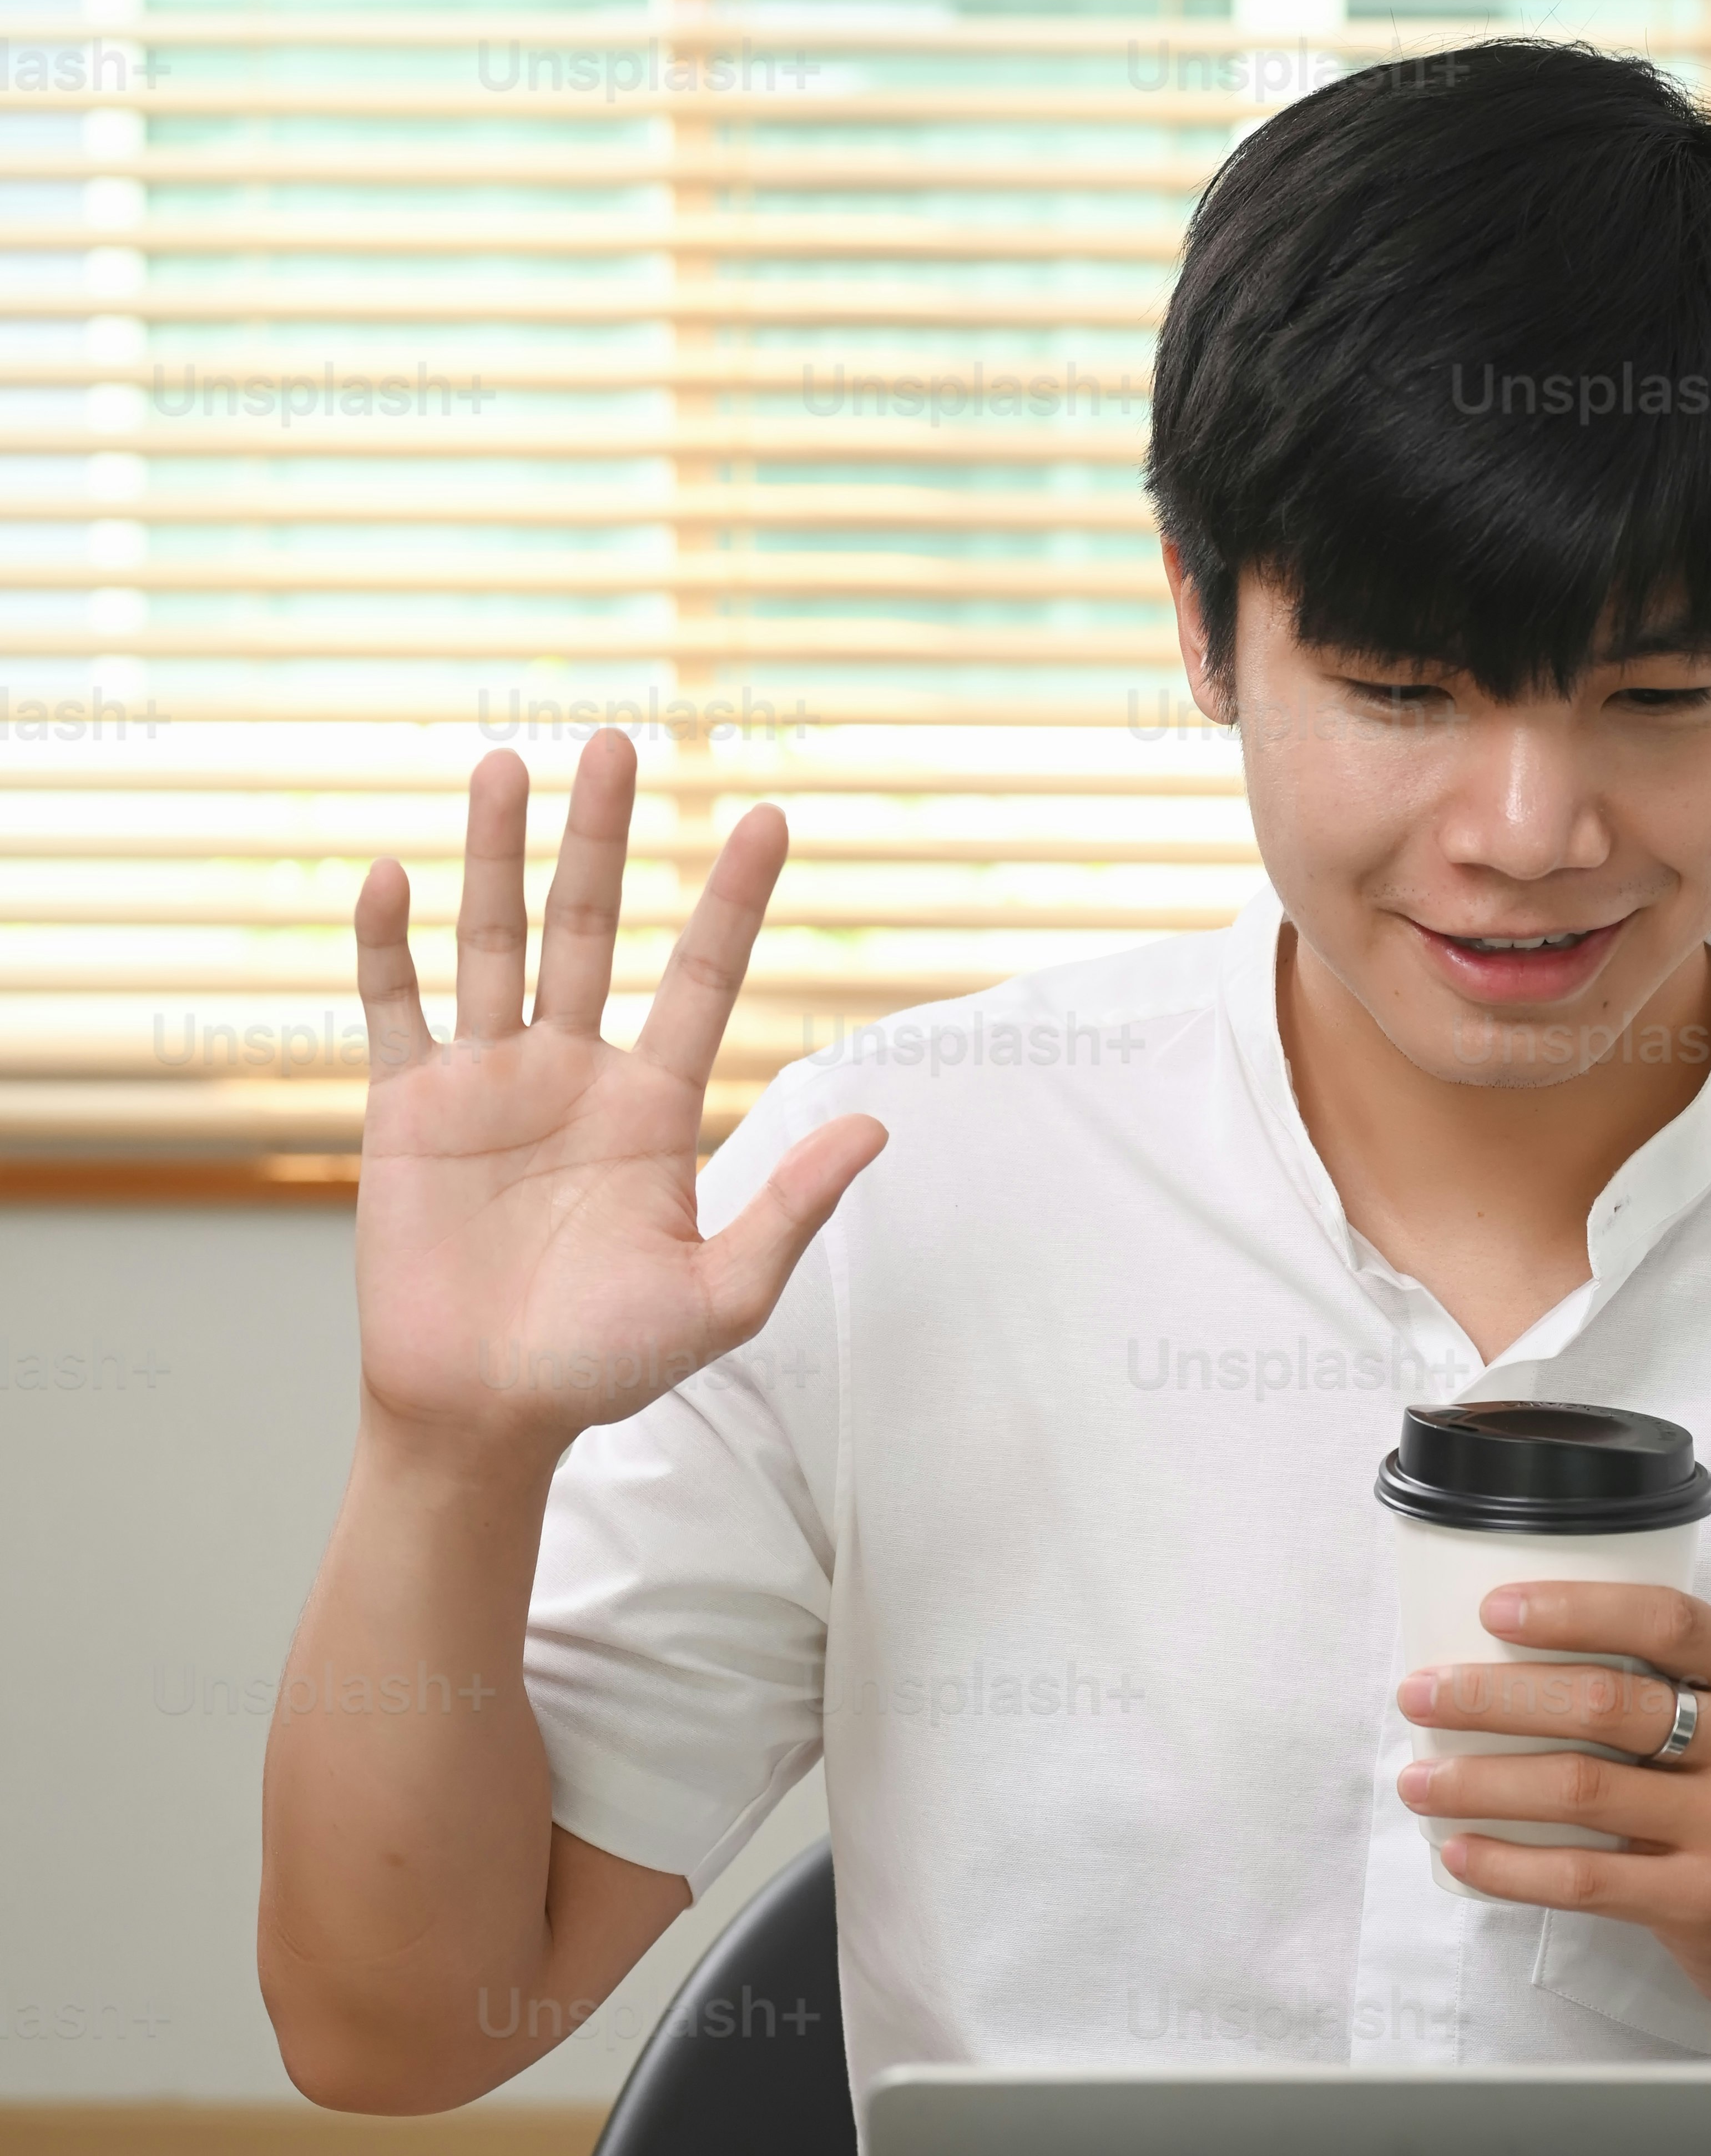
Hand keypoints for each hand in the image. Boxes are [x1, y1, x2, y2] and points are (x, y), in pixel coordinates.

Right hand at [350, 732, 884, 1467]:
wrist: (487, 1414)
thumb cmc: (604, 1365)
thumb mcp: (719, 1295)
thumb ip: (790, 1208)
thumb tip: (875, 1127)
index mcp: (652, 1106)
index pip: (703, 976)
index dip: (735, 900)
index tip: (770, 816)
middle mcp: (572, 1072)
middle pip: (594, 927)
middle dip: (606, 837)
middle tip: (621, 741)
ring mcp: (486, 1080)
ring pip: (495, 939)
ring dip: (498, 852)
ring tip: (508, 761)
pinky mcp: (406, 1107)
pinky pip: (397, 1006)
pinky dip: (390, 943)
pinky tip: (396, 874)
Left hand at [1396, 1581, 1710, 2022]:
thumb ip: (1656, 1689)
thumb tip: (1500, 1662)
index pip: (1665, 1620)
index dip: (1574, 1608)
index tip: (1495, 1609)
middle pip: (1604, 1703)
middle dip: (1493, 1695)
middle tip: (1420, 1694)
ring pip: (1580, 1789)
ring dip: (1481, 1781)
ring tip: (1419, 1780)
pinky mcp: (1699, 1900)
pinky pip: (1582, 1878)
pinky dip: (1509, 1864)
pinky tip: (1461, 1851)